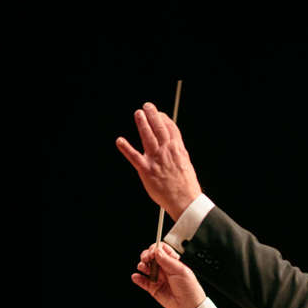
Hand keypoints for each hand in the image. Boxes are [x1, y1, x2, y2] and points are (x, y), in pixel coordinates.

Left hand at [116, 102, 201, 220]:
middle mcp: (167, 151)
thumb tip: (175, 149)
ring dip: (142, 123)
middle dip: (153, 115)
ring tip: (138, 114)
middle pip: (159, 127)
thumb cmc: (187, 187)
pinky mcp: (146, 170)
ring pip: (147, 136)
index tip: (160, 114)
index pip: (171, 129)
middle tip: (147, 106)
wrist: (184, 200)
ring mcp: (156, 159)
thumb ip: (178, 155)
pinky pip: (134, 156)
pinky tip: (120, 141)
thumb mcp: (186, 166)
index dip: (164, 119)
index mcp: (178, 150)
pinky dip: (126, 148)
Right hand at [133, 242, 205, 307]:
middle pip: (150, 256)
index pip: (161, 249)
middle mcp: (164, 269)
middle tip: (147, 259)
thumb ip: (167, 260)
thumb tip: (157, 250)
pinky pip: (142, 281)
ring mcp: (158, 278)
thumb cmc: (189, 288)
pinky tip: (136, 277)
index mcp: (172, 262)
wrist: (189, 306)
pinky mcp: (153, 288)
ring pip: (145, 267)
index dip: (155, 248)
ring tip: (143, 268)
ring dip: (142, 266)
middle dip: (146, 255)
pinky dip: (137, 278)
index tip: (153, 252)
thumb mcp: (180, 271)